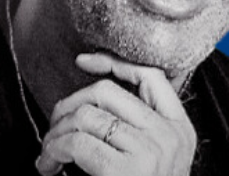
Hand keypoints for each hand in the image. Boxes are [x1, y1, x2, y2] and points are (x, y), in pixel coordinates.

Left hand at [36, 53, 196, 175]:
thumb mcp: (155, 158)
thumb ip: (137, 126)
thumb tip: (94, 95)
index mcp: (179, 129)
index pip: (150, 75)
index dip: (113, 62)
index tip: (83, 62)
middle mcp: (170, 136)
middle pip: (108, 91)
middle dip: (69, 104)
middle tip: (54, 129)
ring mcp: (152, 152)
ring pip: (87, 114)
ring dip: (56, 132)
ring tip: (49, 153)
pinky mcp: (129, 171)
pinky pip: (77, 142)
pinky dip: (53, 150)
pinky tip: (50, 166)